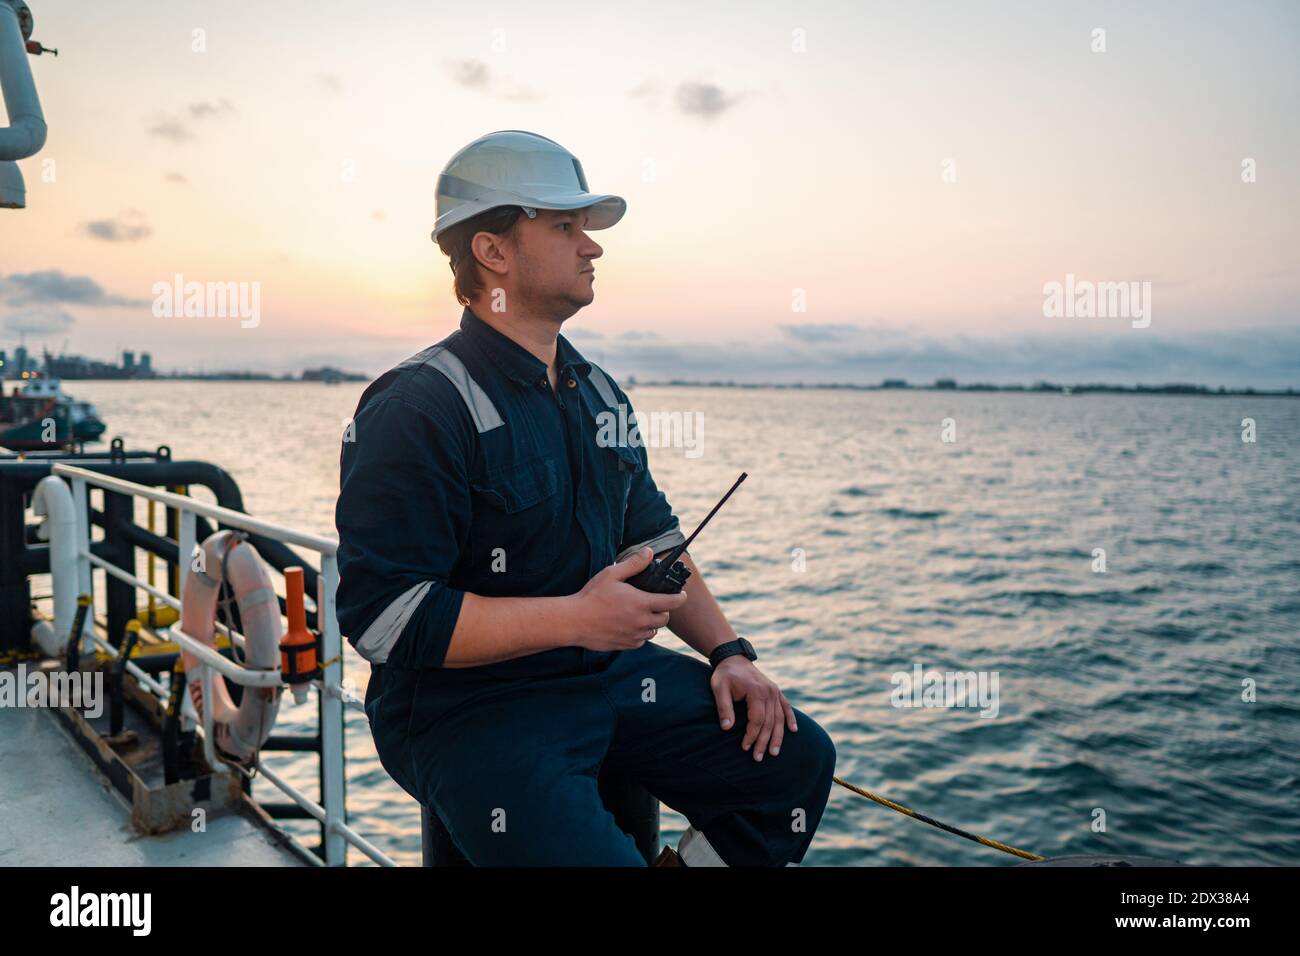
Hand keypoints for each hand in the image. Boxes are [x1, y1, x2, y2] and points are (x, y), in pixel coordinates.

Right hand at [571, 547, 687, 651]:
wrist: (574, 621)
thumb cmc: (592, 596)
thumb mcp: (612, 574)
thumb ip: (633, 564)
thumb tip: (649, 552)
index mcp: (641, 603)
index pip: (672, 602)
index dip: (680, 598)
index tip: (681, 595)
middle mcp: (641, 622)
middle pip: (665, 618)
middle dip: (664, 610)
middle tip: (655, 603)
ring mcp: (633, 635)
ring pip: (653, 631)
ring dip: (652, 623)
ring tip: (641, 614)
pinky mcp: (625, 645)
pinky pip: (641, 641)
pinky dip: (640, 634)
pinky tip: (630, 626)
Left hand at [710, 657, 797, 760]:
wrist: (733, 658)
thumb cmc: (724, 675)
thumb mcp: (719, 689)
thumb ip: (724, 708)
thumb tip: (726, 729)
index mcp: (756, 691)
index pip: (757, 719)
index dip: (752, 735)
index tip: (744, 747)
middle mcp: (769, 691)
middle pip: (770, 721)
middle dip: (764, 741)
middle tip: (758, 758)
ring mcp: (774, 691)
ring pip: (779, 717)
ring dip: (778, 736)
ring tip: (774, 752)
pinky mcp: (775, 691)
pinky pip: (786, 706)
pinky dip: (790, 718)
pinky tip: (793, 730)